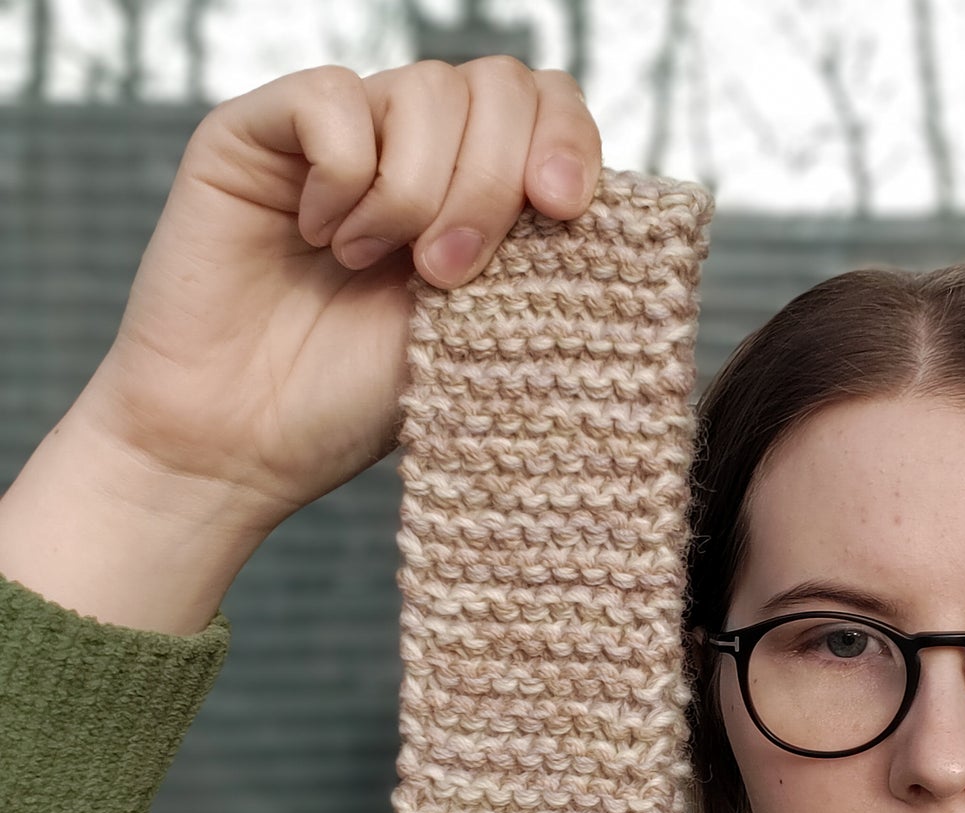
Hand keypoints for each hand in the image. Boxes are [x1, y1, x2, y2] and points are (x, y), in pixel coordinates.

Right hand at [72, 57, 601, 534]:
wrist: (243, 445)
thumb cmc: (357, 405)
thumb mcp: (480, 335)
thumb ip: (532, 260)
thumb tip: (589, 197)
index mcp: (476, 195)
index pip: (547, 103)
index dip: (567, 139)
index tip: (562, 209)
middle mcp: (412, 151)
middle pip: (497, 85)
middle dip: (492, 182)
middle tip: (448, 274)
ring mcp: (340, 136)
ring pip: (425, 88)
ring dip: (416, 192)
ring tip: (368, 264)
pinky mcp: (258, 132)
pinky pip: (334, 98)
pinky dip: (343, 175)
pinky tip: (318, 234)